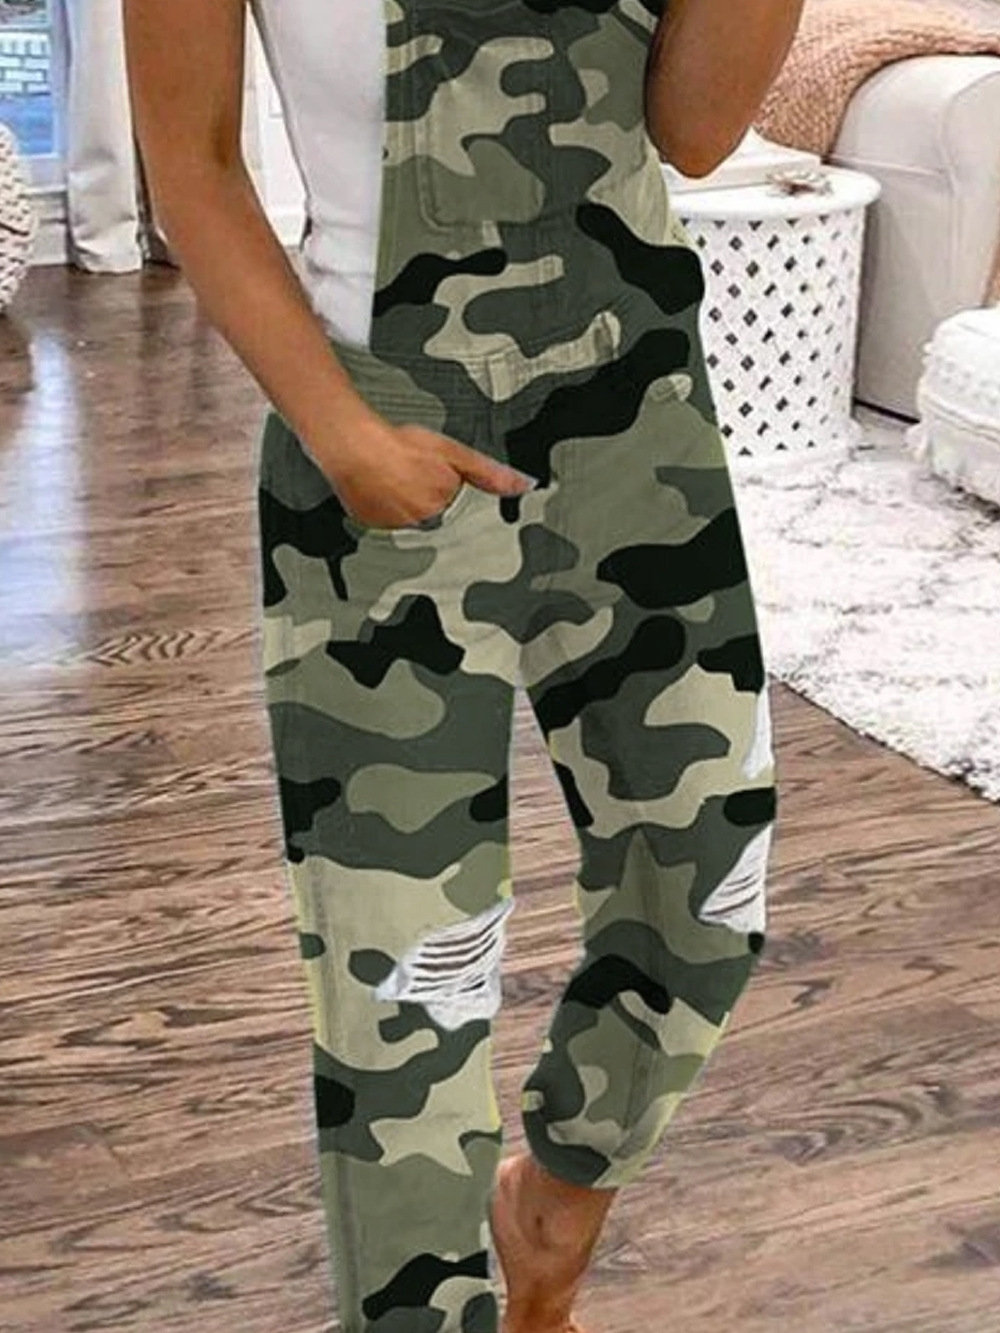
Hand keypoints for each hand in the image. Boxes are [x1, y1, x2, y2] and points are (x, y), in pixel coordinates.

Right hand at [312, 413, 536, 529]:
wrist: (353, 446)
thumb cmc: (400, 446)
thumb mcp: (454, 453)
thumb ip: (489, 473)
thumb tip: (526, 486)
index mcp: (445, 507)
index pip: (456, 509)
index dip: (446, 491)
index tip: (436, 482)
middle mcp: (423, 524)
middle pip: (433, 514)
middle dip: (427, 494)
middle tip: (412, 471)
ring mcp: (395, 527)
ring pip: (408, 517)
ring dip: (404, 500)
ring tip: (393, 476)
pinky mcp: (370, 524)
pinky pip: (382, 518)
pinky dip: (382, 504)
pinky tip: (377, 485)